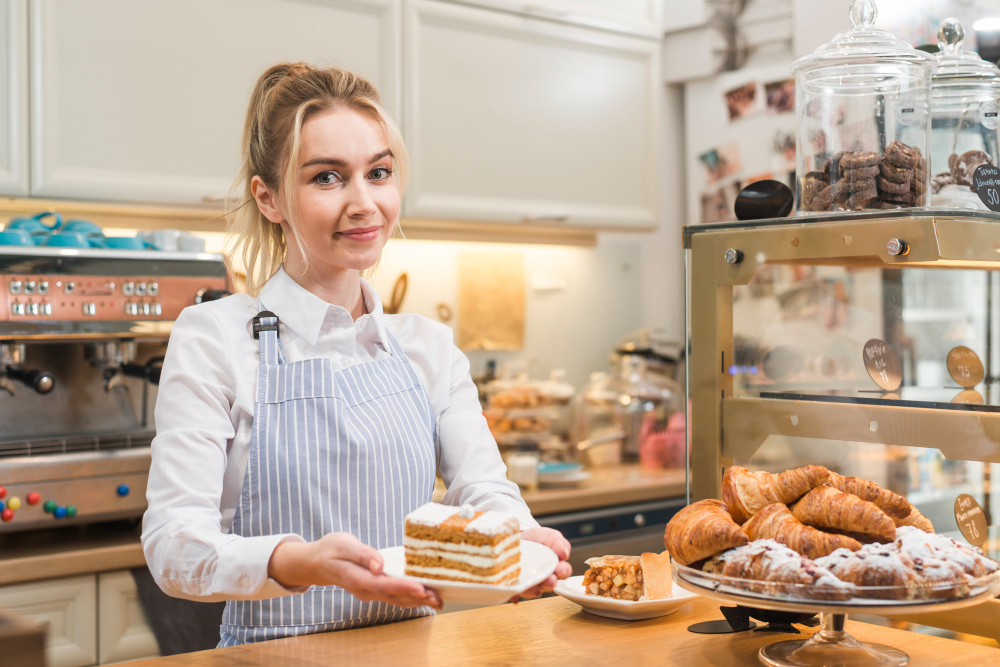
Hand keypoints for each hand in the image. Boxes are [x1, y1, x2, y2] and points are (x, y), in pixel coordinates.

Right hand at [268, 532, 441, 609]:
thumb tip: (379, 565)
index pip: (383, 585)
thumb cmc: (332, 550)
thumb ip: (363, 554)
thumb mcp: (344, 545)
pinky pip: (395, 596)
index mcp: (357, 578)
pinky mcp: (375, 590)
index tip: (420, 588)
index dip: (403, 587)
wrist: (318, 562)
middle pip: (394, 596)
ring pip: (396, 599)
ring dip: (418, 601)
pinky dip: (411, 597)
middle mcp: (365, 590)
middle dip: (417, 597)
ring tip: (438, 600)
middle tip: (438, 597)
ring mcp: (370, 592)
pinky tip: (425, 596)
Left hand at [511, 527, 571, 602]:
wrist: (515, 539)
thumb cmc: (536, 540)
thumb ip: (559, 543)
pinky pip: (513, 592)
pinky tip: (511, 586)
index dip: (564, 572)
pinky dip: (513, 591)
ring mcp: (528, 584)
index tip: (561, 569)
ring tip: (530, 584)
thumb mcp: (549, 536)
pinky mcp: (513, 585)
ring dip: (531, 590)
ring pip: (531, 591)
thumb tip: (565, 553)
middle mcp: (543, 579)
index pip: (563, 573)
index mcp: (555, 567)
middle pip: (548, 585)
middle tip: (550, 580)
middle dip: (549, 583)